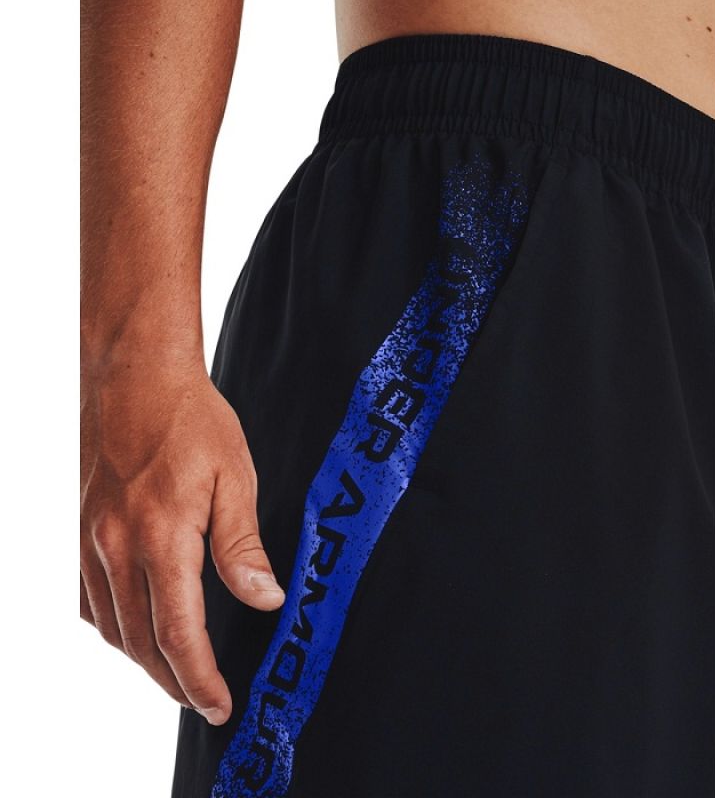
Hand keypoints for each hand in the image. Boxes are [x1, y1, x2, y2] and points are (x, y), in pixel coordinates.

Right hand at [80, 359, 283, 724]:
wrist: (135, 375)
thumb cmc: (192, 420)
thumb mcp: (236, 479)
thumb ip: (243, 548)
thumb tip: (265, 600)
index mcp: (161, 537)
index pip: (178, 633)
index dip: (200, 679)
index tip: (219, 705)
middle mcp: (116, 547)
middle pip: (140, 642)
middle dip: (174, 682)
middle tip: (205, 701)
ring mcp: (92, 540)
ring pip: (112, 627)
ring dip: (143, 660)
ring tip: (176, 675)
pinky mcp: (83, 529)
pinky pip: (91, 599)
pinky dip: (115, 627)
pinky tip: (135, 629)